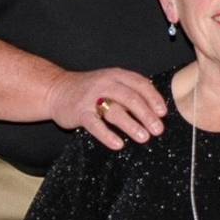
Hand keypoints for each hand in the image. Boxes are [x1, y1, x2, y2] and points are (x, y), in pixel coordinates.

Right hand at [45, 67, 167, 149]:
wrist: (56, 90)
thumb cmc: (88, 90)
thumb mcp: (110, 82)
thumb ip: (129, 91)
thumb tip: (155, 109)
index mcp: (116, 75)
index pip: (140, 84)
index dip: (153, 98)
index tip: (163, 113)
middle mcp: (105, 83)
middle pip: (130, 97)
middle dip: (146, 114)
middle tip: (158, 129)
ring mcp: (91, 98)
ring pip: (114, 110)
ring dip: (131, 124)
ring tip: (144, 137)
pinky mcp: (79, 112)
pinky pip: (95, 124)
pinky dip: (107, 135)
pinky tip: (118, 144)